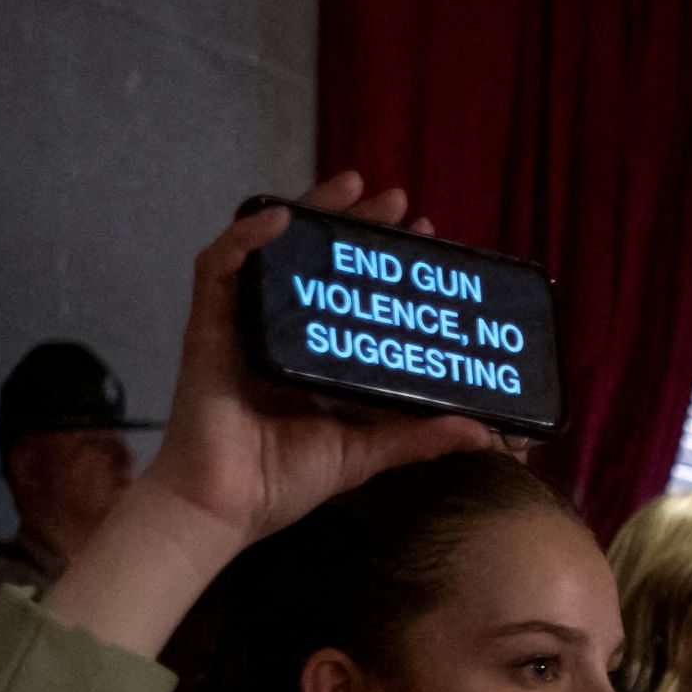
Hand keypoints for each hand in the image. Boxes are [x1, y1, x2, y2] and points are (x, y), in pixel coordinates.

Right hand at [144, 173, 493, 545]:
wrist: (226, 507)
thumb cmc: (284, 481)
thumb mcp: (367, 453)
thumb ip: (419, 437)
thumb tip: (483, 432)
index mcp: (318, 356)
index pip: (355, 293)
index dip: (387, 264)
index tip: (426, 240)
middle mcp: (282, 331)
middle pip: (319, 261)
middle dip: (358, 225)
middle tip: (400, 202)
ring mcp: (243, 324)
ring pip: (275, 249)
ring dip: (309, 211)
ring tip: (351, 184)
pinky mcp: (208, 326)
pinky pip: (219, 267)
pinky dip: (245, 236)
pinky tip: (278, 217)